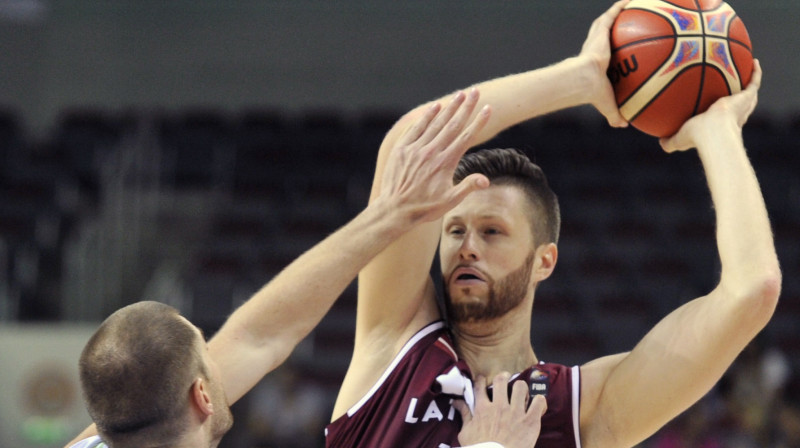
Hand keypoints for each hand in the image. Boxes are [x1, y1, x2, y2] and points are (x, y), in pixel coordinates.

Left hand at [378, 88, 491, 224]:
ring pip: (435, 123)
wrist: (394, 209)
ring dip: (449, 107)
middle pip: (453, 124)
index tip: (488, 108)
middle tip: (475, 92)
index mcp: (446, 162)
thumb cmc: (424, 208)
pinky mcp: (402, 149)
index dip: (479, 121)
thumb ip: (468, 187)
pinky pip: (416, 128)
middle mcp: (432, 151)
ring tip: (459, 94)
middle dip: (466, 107)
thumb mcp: (450, 201)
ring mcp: (416, 148)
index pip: (466, 137)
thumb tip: (486, 180)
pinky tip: (435, 107)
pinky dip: (426, 117)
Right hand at [455, 372, 547, 447]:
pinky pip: (539, 401)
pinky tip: (537, 405)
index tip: (483, 380)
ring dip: (521, 389)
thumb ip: (464, 415)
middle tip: (506, 380)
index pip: (480, 386)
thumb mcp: (465, 433)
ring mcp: (516, 412)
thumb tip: (456, 402)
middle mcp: (499, 406)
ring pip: (521, 386)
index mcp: (482, 409)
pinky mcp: (530, 421)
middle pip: (501, 380)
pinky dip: (540, 401)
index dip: (481, 380)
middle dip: (504, 377)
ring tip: (522, 394)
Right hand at [579, 0, 629, 127]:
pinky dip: (622, 6)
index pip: (607, 53)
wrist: (585, 80)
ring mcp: (597, 37)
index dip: (614, 49)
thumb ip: (615, 113)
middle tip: (629, 23)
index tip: (624, 49)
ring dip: (618, 12)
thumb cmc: (594, 93)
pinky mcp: (600, 29)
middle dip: (616, 26)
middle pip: (607, 33)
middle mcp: (597, 47)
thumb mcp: (608, 105)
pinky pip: (614, 13)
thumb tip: (623, 125)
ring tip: (632, 5)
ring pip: (609, 20)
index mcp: (598, 62)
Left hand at [660, 59, 761, 152]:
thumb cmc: (695, 136)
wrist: (712, 132)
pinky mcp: (746, 97)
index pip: (721, 117)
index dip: (720, 112)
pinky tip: (754, 61)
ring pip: (748, 93)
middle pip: (738, 104)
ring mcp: (741, 106)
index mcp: (719, 125)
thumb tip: (659, 142)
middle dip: (736, 96)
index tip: (715, 104)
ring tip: (748, 69)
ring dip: (749, 82)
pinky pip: (754, 82)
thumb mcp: (678, 140)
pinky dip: (755, 72)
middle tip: (734, 84)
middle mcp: (733, 116)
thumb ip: (669, 141)